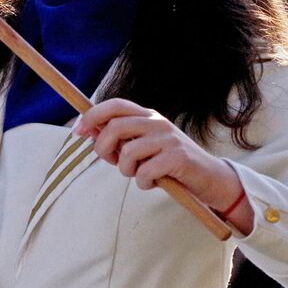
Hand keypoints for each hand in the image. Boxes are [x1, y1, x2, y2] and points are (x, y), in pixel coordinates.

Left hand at [75, 98, 252, 232]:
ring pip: (127, 152)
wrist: (209, 179)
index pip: (115, 105)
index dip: (92, 115)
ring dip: (126, 170)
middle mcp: (158, 123)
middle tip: (111, 162)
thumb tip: (87, 132)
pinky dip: (143, 183)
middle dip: (103, 148)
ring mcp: (169, 139)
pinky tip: (154, 182)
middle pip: (114, 127)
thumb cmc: (170, 164)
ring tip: (139, 175)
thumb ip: (121, 139)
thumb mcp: (144, 147)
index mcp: (148, 116)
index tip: (78, 131)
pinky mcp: (178, 158)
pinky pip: (144, 172)